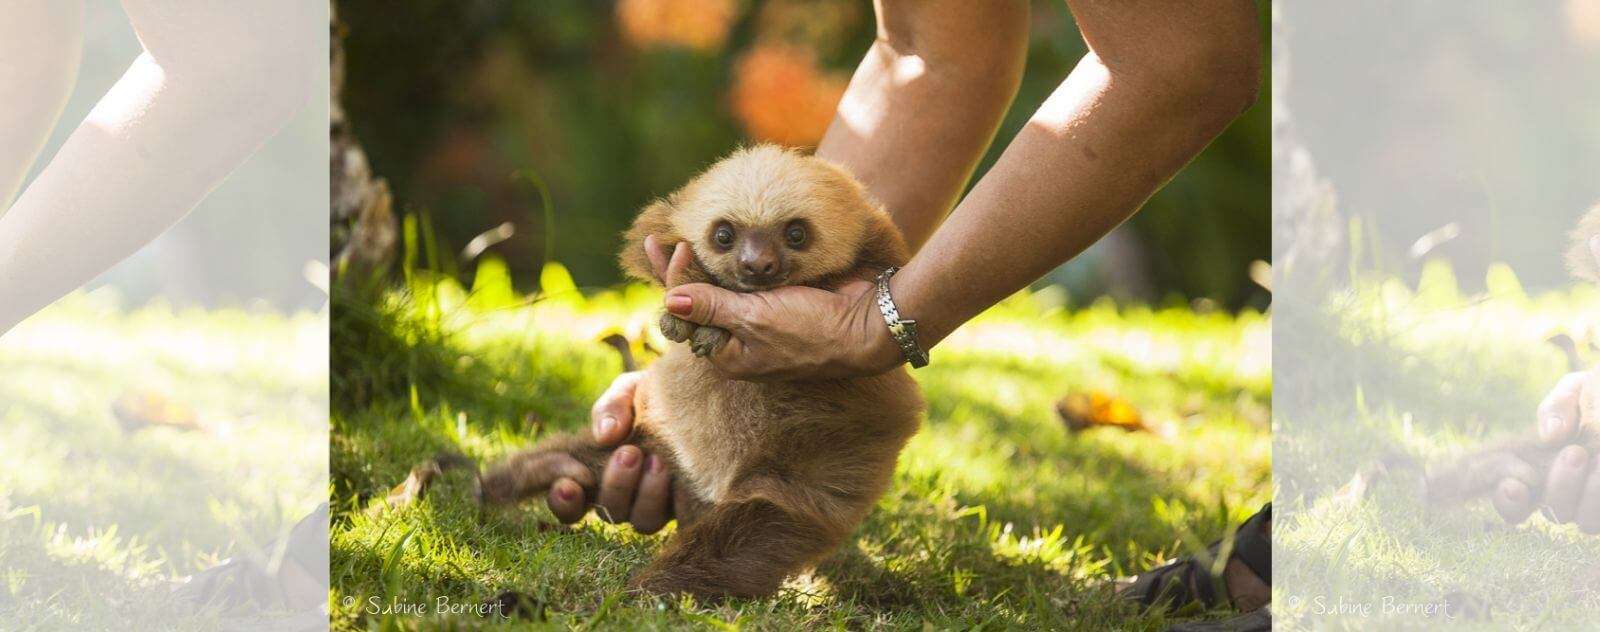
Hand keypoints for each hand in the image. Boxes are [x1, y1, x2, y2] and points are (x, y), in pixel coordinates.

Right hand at [544, 371, 673, 533]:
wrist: (697, 392)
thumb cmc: (653, 394)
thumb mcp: (628, 391)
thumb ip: (611, 406)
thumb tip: (605, 435)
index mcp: (596, 472)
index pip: (568, 502)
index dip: (563, 501)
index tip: (569, 483)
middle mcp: (624, 496)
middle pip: (607, 512)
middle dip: (616, 486)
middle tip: (629, 453)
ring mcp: (656, 505)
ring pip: (642, 522)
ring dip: (647, 496)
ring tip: (658, 462)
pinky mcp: (688, 507)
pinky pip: (681, 520)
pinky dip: (680, 502)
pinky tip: (683, 480)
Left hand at [644, 236, 904, 380]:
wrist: (868, 322)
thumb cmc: (814, 332)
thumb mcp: (756, 320)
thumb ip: (712, 308)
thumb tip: (668, 301)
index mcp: (730, 353)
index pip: (688, 317)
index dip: (676, 282)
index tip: (679, 248)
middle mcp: (741, 335)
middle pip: (699, 302)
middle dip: (678, 273)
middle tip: (656, 241)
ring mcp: (761, 314)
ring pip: (721, 287)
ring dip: (702, 262)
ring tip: (675, 236)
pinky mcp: (779, 294)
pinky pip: (747, 276)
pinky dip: (731, 260)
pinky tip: (718, 242)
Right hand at [1493, 371, 1599, 531]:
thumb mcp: (1578, 389)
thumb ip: (1557, 407)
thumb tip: (1550, 437)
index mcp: (1549, 469)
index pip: (1515, 503)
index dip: (1508, 502)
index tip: (1514, 485)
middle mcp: (1575, 492)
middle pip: (1555, 513)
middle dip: (1561, 487)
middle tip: (1575, 453)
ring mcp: (1599, 502)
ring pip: (1588, 522)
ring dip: (1591, 496)